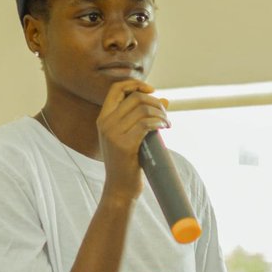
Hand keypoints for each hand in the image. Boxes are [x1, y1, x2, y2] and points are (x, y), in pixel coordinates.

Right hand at [97, 80, 168, 200]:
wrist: (120, 188)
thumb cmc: (128, 162)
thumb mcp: (131, 136)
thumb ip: (143, 117)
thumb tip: (165, 100)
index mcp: (103, 119)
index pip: (116, 88)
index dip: (135, 84)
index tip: (152, 89)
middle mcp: (105, 123)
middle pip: (135, 97)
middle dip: (155, 101)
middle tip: (165, 114)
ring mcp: (113, 134)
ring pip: (143, 109)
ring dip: (160, 113)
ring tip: (167, 122)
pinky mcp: (124, 145)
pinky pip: (146, 124)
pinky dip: (159, 122)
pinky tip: (165, 127)